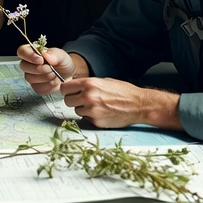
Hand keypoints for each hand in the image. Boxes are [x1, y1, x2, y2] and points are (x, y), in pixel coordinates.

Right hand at [18, 44, 75, 93]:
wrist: (70, 75)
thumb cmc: (63, 62)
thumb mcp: (62, 55)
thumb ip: (54, 54)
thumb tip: (45, 55)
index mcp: (33, 52)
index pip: (22, 51)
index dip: (29, 56)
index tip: (41, 60)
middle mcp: (29, 64)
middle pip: (24, 66)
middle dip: (39, 69)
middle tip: (51, 68)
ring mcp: (31, 76)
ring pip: (30, 78)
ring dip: (45, 77)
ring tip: (55, 75)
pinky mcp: (36, 86)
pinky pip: (38, 88)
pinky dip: (48, 86)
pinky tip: (54, 82)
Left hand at [58, 77, 178, 129]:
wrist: (138, 105)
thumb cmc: (122, 91)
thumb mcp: (103, 81)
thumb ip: (87, 84)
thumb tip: (73, 87)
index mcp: (89, 84)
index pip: (64, 88)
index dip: (67, 90)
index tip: (70, 91)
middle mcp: (88, 97)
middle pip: (67, 101)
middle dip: (73, 100)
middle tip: (82, 99)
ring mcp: (92, 111)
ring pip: (76, 111)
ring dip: (82, 109)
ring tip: (96, 105)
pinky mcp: (96, 122)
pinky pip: (86, 119)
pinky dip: (91, 117)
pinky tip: (102, 112)